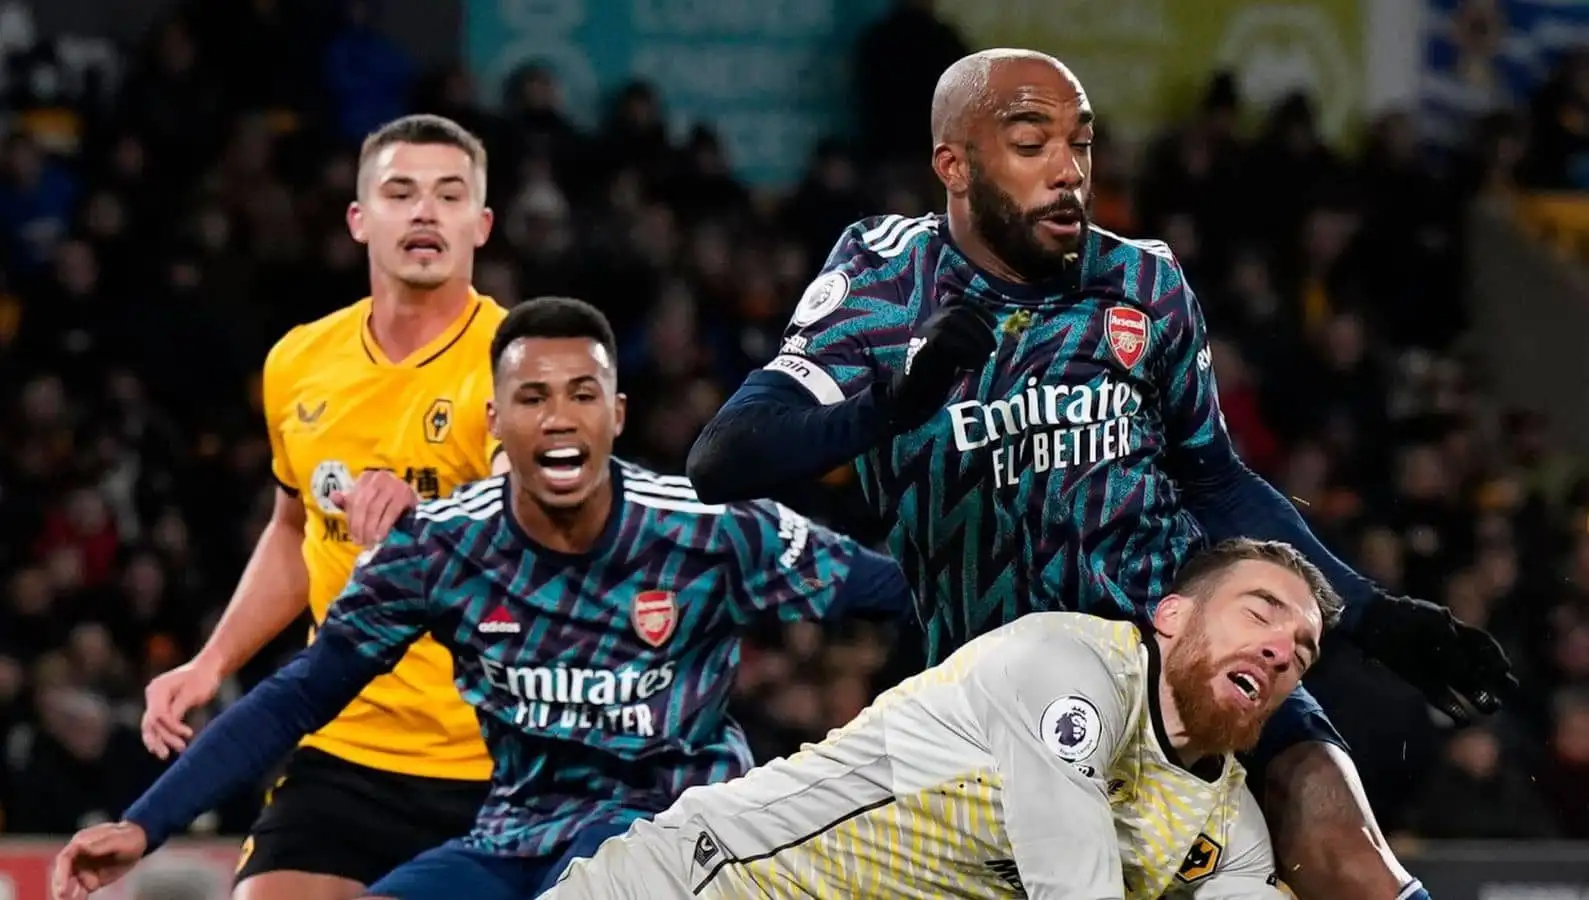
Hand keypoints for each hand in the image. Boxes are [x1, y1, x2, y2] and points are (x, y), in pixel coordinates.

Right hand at [52, 821, 146, 899]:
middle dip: (60, 886)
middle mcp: (78, 856)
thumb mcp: (120, 839)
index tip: (63, 888)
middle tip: (62, 897)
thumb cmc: (129, 837)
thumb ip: (102, 844)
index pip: (65, 858)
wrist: (139, 842)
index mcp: (81, 843)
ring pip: (69, 884)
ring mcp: (84, 868)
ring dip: (66, 895)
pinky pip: (81, 890)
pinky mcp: (92, 878)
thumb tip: (83, 847)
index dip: (61, 873)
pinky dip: (78, 897)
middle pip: (63, 873)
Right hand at [140, 658, 221, 758]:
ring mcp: (154, 701)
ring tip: (165, 756)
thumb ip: (180, 707)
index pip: (158, 714)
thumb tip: (169, 724)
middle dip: (161, 739)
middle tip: (176, 751)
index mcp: (158, 688)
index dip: (171, 727)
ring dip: (159, 741)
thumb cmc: (204, 679)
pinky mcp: (160, 707)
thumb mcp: (194, 693)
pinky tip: (163, 748)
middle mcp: (152, 694)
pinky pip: (157, 724)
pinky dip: (161, 736)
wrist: (208, 669)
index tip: (189, 734)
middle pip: (150, 722)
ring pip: (151, 726)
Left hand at [331, 469, 419, 546]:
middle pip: (363, 504)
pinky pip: (391, 512)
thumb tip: (333, 496)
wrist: (415, 508)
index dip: (352, 520)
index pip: (354, 500)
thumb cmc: (386, 505)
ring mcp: (394, 483)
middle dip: (360, 526)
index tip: (353, 537)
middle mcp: (380, 476)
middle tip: (361, 543)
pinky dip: (384, 526)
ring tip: (369, 543)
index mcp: (367, 477)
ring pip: (375, 508)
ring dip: (371, 528)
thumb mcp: (366, 503)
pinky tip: (380, 537)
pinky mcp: (405, 492)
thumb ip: (349, 502)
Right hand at [881, 298, 996, 433]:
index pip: (956, 302)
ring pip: (953, 322)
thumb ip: (966, 339)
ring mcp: (924, 332)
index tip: (994, 322)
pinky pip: (946, 338)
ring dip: (975, 340)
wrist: (913, 395)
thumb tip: (989, 334)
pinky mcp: (922, 344)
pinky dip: (964, 351)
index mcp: (936, 320)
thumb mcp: (955, 352)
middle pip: (959, 312)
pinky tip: (968, 366)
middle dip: (981, 328)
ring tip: (983, 359)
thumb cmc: (937, 375)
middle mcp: (929, 322)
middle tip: (992, 348)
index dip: (976, 308)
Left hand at [1350, 594, 1518, 723]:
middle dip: (1497, 680)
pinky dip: (1451, 709)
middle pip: (1481, 669)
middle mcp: (1452, 653)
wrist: (1376, 622)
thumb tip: (1464, 669)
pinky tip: (1461, 721)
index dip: (1495, 656)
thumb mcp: (1433, 621)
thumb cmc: (1405, 616)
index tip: (1504, 667)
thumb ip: (1451, 641)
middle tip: (1510, 689)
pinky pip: (1441, 697)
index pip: (1484, 646)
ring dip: (1480, 697)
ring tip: (1491, 707)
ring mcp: (1439, 668)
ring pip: (1466, 685)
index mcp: (1458, 633)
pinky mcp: (1423, 681)